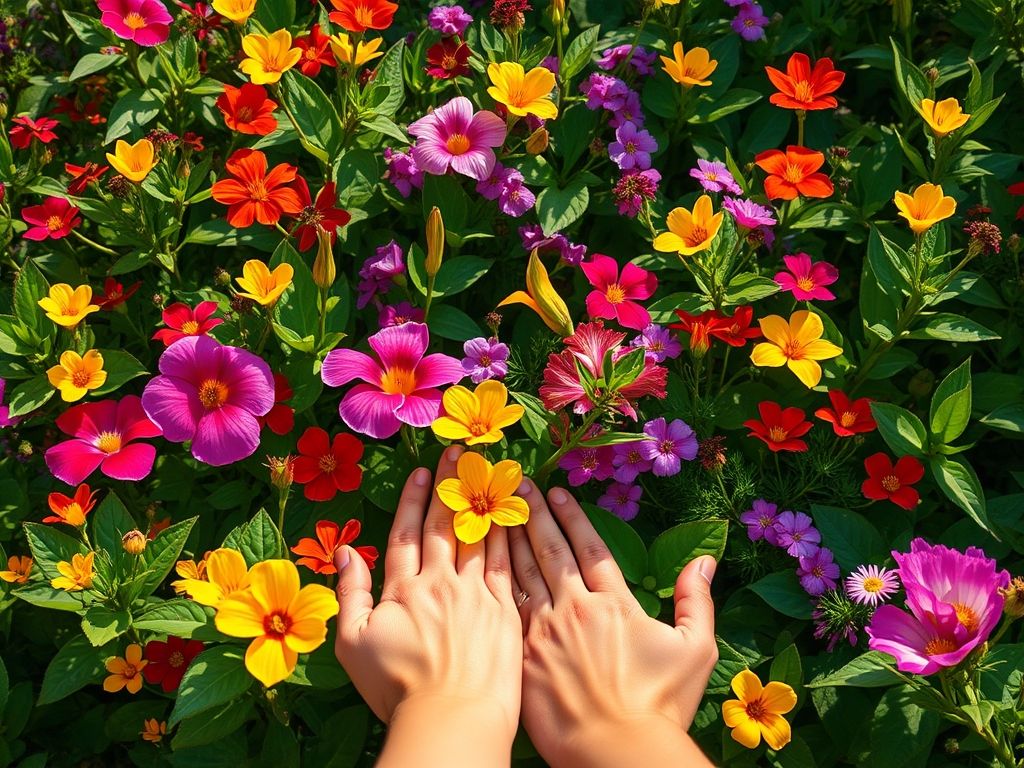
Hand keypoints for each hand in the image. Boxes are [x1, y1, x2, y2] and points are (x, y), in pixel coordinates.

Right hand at [333, 445, 522, 766]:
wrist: (452, 719)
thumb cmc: (398, 689)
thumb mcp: (354, 644)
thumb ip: (350, 593)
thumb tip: (345, 551)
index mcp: (403, 589)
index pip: (408, 533)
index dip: (416, 500)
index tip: (425, 472)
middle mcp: (441, 582)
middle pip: (445, 525)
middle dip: (451, 486)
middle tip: (459, 453)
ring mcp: (477, 594)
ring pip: (478, 537)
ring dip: (482, 502)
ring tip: (488, 472)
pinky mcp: (505, 610)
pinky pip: (506, 562)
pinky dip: (507, 535)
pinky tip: (513, 515)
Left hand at [509, 481, 717, 767]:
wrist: (617, 753)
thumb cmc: (660, 706)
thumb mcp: (695, 649)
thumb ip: (697, 600)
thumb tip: (705, 560)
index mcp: (615, 604)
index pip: (590, 548)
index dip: (573, 517)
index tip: (558, 492)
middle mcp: (575, 609)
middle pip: (550, 551)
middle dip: (535, 516)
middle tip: (519, 487)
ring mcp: (545, 632)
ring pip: (522, 574)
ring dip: (511, 540)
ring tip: (498, 514)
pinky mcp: (523, 657)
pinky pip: (507, 610)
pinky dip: (496, 583)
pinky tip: (485, 567)